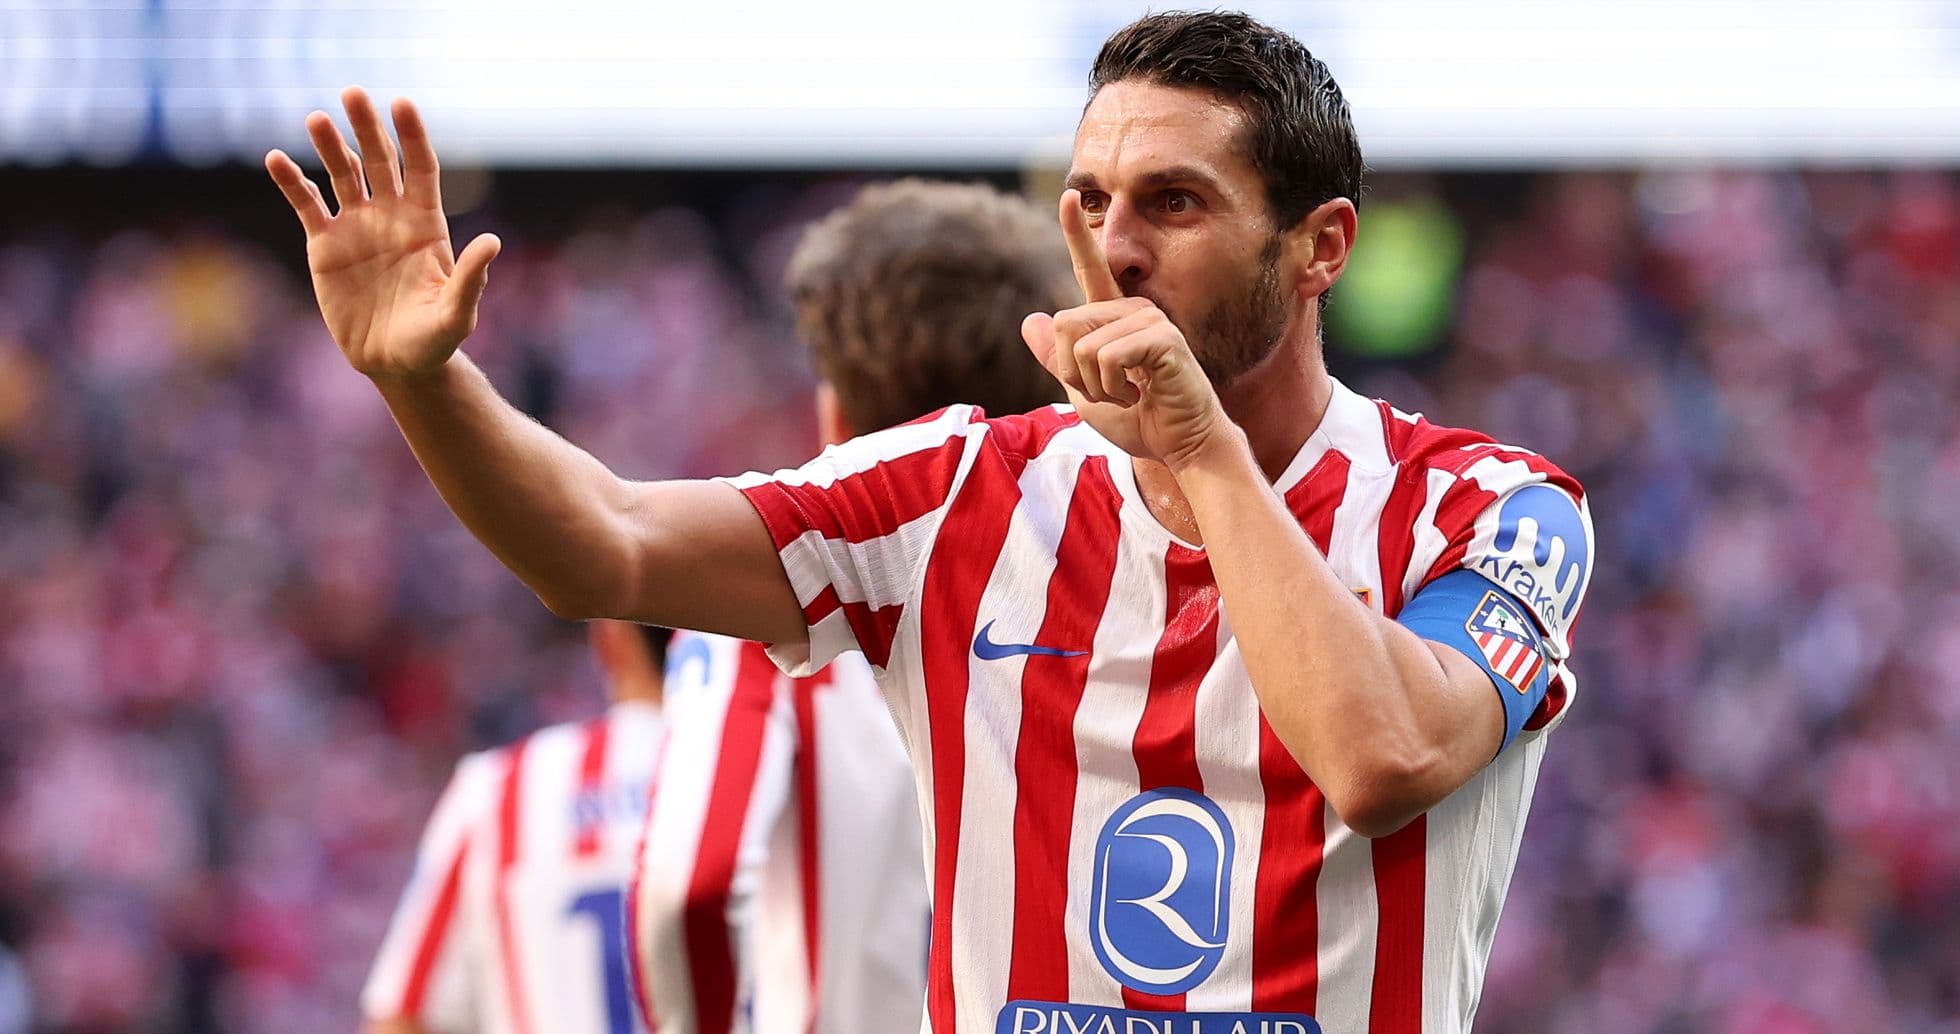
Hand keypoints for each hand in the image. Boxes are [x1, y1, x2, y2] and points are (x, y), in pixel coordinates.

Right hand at [265, 87, 500, 381]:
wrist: (394, 363)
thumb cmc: (433, 340)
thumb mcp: (456, 313)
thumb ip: (471, 278)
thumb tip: (492, 241)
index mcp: (426, 224)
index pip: (421, 169)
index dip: (412, 137)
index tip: (402, 103)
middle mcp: (391, 216)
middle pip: (379, 161)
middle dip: (367, 128)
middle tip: (353, 93)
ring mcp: (357, 227)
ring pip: (341, 175)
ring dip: (329, 146)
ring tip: (317, 119)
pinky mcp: (325, 245)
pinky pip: (307, 205)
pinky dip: (292, 182)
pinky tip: (276, 160)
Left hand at [1020, 191, 1230, 470]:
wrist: (1180, 446)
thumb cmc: (1139, 419)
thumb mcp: (1084, 391)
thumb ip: (1057, 358)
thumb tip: (1031, 319)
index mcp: (1113, 317)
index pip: (1091, 269)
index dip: (1077, 233)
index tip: (1068, 196)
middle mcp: (1132, 308)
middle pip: (1063, 323)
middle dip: (1072, 372)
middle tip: (1111, 391)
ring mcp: (1149, 318)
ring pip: (1080, 345)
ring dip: (1094, 385)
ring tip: (1130, 393)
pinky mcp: (1162, 336)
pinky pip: (1105, 356)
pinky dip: (1111, 387)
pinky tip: (1141, 394)